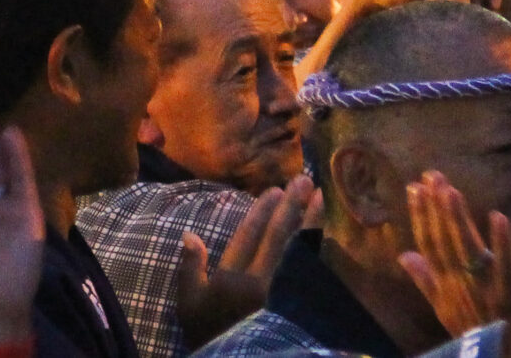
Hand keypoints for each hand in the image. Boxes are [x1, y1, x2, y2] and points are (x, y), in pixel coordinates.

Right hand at [174, 178, 319, 348]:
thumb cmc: (208, 330)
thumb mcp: (189, 304)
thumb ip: (190, 268)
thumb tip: (190, 233)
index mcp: (231, 280)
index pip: (249, 238)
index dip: (262, 212)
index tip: (274, 190)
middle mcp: (260, 282)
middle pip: (277, 237)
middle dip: (290, 206)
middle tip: (302, 180)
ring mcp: (282, 291)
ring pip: (298, 248)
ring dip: (309, 219)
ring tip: (318, 195)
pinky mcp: (297, 300)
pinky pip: (309, 266)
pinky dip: (316, 244)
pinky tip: (321, 228)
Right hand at [398, 175, 510, 357]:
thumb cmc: (479, 329)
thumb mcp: (446, 308)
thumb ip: (426, 279)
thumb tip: (404, 255)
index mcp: (445, 286)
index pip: (428, 245)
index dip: (421, 216)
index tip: (414, 187)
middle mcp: (459, 285)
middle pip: (444, 242)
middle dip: (436, 208)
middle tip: (430, 175)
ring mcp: (483, 289)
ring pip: (466, 249)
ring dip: (458, 219)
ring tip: (451, 190)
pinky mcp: (509, 293)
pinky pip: (504, 265)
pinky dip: (500, 242)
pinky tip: (498, 216)